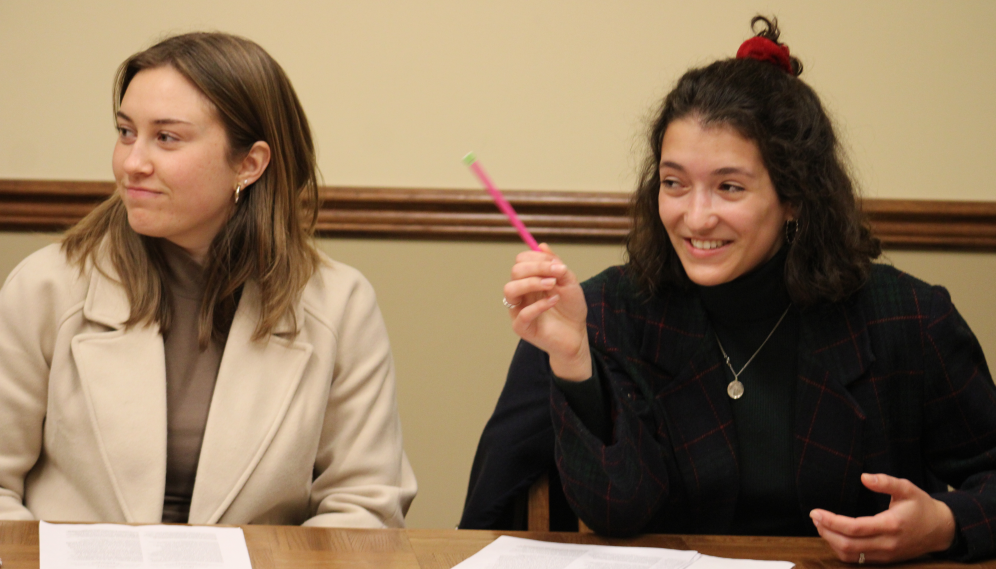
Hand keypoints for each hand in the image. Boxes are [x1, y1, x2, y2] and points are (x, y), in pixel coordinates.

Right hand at [503, 244, 590, 380]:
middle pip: (515, 271)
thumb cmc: (571, 309)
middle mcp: (521, 293)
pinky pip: (523, 314)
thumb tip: (541, 246)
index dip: (537, 258)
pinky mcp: (522, 328)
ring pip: (510, 290)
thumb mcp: (569, 282)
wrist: (577, 335)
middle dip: (536, 268)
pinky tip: (554, 301)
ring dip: (532, 283)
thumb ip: (556, 265)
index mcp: (529, 280)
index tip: (557, 264)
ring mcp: (518, 310)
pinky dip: (539, 305)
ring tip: (552, 284)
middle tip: (556, 273)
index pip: (521, 261)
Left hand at [810, 473, 955, 563]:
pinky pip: (858, 559)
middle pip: (848, 545)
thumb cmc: (922, 507)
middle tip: (815, 516)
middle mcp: (887, 544)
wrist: (941, 530)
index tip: (816, 512)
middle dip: (826, 531)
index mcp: (891, 525)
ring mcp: (886, 555)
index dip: (832, 521)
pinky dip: (841, 549)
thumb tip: (864, 477)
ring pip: (850, 555)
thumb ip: (886, 482)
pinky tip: (834, 536)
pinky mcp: (885, 560)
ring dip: (831, 541)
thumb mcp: (907, 488)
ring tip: (821, 524)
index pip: (855, 528)